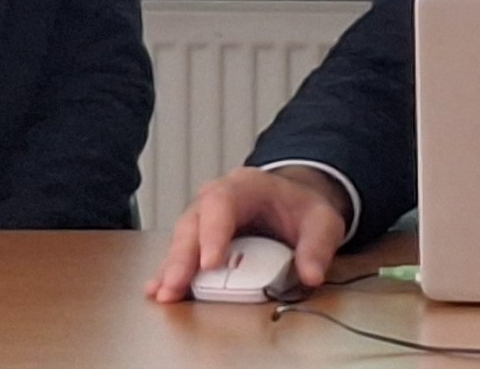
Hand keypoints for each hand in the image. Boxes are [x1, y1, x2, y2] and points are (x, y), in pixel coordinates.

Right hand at [146, 166, 348, 302]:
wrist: (294, 202)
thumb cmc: (301, 209)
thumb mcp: (321, 221)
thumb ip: (318, 246)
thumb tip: (311, 274)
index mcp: (245, 186)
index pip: (222, 203)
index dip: (213, 233)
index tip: (210, 264)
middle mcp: (217, 199)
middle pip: (193, 223)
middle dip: (182, 257)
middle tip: (175, 286)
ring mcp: (205, 218)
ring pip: (181, 239)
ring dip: (172, 267)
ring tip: (164, 293)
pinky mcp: (201, 240)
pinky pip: (182, 253)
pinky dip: (170, 271)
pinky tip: (157, 289)